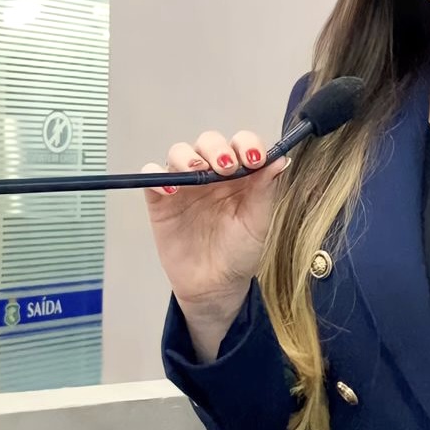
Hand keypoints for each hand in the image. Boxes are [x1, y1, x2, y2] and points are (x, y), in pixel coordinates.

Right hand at [142, 130, 290, 358]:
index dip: (247, 144)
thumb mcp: (257, 222)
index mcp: (240, 174)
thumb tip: (279, 158)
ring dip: (187, 156)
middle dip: (217, 148)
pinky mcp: (161, 200)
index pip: (241, 144)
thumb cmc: (240, 252)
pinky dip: (156, 175)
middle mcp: (211, 173)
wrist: (215, 286)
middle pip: (209, 142)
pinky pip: (151, 176)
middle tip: (226, 167)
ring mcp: (185, 184)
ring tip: (197, 171)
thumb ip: (265, 189)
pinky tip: (170, 189)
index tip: (254, 159)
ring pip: (179, 152)